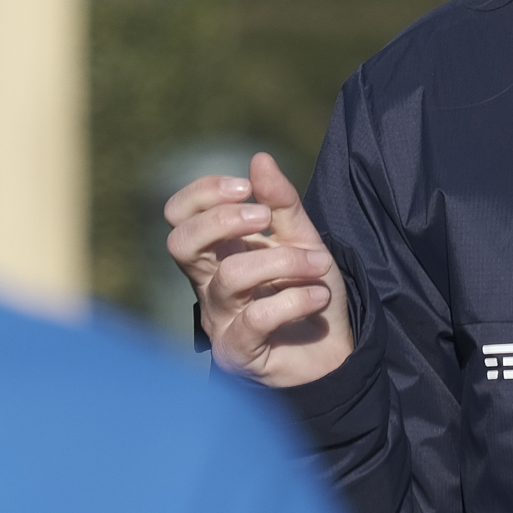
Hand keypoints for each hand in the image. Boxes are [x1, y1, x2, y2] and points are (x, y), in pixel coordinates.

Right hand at [163, 152, 353, 388]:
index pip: (178, 216)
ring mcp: (220, 321)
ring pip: (230, 277)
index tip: (245, 188)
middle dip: (223, 220)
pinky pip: (257, 318)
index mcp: (217, 254)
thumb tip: (259, 159)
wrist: (333, 354)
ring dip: (283, 261)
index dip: (202, 194)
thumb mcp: (303, 239)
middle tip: (263, 218)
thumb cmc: (309, 294)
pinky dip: (295, 299)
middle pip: (180, 244)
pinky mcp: (238, 353)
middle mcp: (209, 286)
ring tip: (318, 263)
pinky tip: (318, 297)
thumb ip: (281, 203)